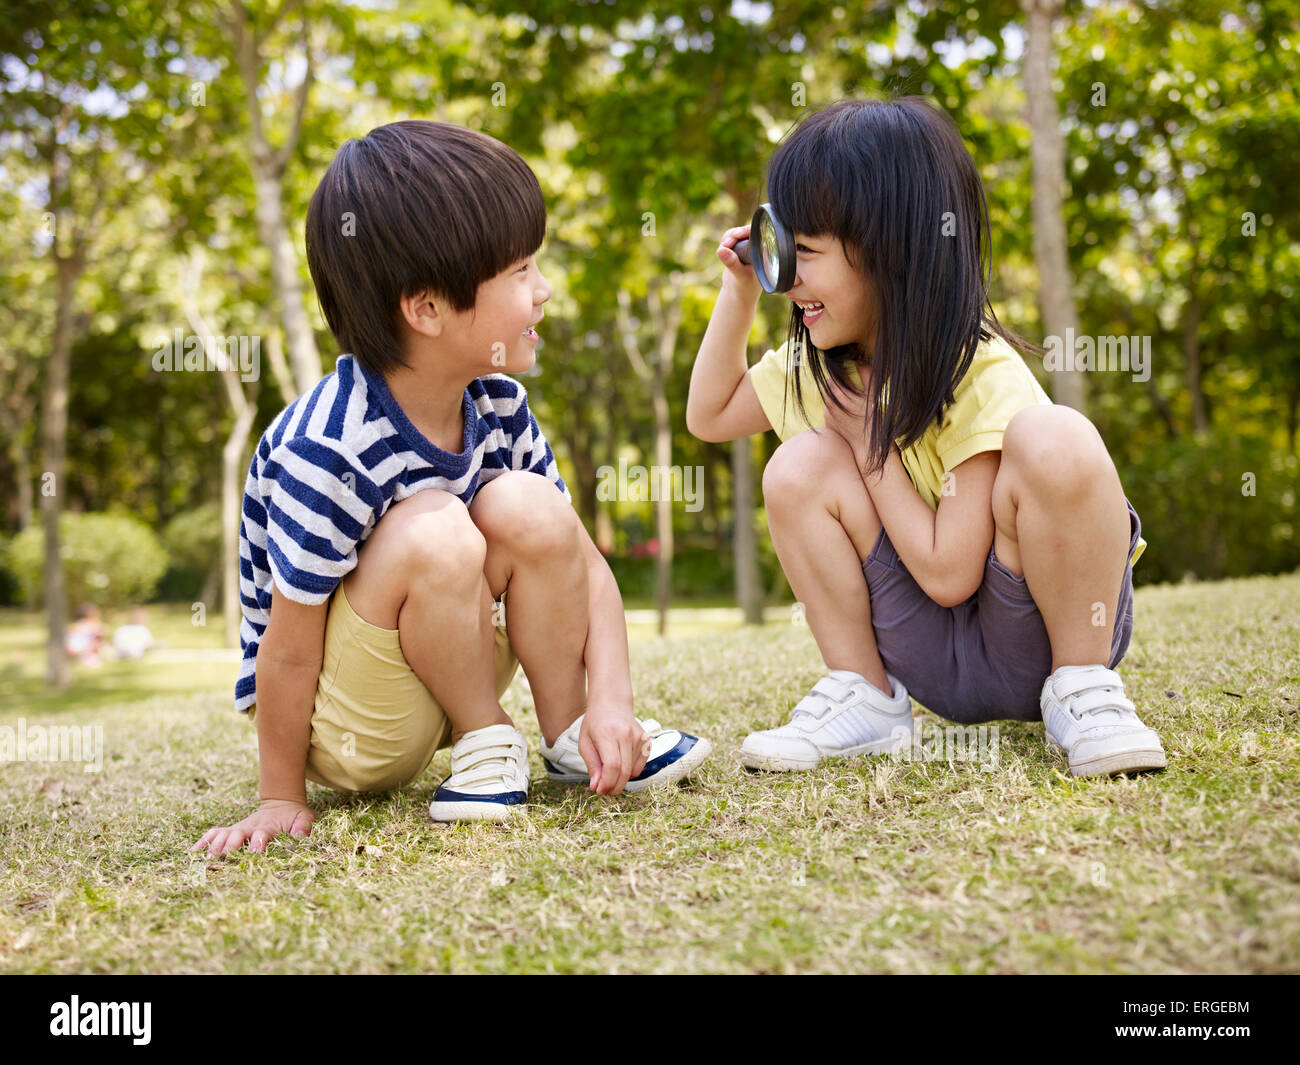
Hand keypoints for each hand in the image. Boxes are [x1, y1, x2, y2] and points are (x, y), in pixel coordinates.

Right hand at [190, 798, 315, 856]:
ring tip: (206, 860)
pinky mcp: (230, 831)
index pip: (261, 835)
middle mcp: (249, 828)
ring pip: (222, 835)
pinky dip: (203, 841)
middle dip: (229, 846)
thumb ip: (304, 825)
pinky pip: (213, 833)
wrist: (281, 805)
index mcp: (267, 828)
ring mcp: (238, 829)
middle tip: (221, 858)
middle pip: (236, 835)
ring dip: (214, 846)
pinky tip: (192, 852)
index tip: (256, 852)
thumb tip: (301, 835)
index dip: (258, 843)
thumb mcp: (304, 818)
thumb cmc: (293, 816)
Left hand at [577, 705, 651, 796]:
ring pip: (632, 771)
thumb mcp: (585, 743)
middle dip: (614, 787)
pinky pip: (640, 766)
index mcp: (608, 733)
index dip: (607, 783)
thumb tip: (596, 787)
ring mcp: (639, 737)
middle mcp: (626, 734)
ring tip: (609, 776)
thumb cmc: (595, 724)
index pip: (612, 766)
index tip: (599, 790)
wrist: (613, 704)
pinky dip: (630, 772)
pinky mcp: (647, 741)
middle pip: (624, 771)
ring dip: (621, 780)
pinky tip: (620, 766)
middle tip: (605, 791)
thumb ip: (592, 765)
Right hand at [716, 223, 762, 304]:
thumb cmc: (745, 288)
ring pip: (735, 234)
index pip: (757, 234)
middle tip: (727, 243)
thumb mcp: (739, 275)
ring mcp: (747, 247)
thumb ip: (732, 263)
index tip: (737, 235)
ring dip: (728, 239)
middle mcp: (757, 247)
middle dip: (734, 235)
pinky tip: (723, 252)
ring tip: (723, 248)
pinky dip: (725, 243)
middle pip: (744, 231)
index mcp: (763, 252)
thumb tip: (721, 250)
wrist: (738, 295)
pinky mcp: (738, 249)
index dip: (746, 231)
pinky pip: (730, 240)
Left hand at [822, 364, 874, 475]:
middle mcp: (833, 403)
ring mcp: (829, 414)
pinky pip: (828, 410)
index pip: (836, 375)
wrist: (867, 447)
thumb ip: (866, 374)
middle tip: (848, 383)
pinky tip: (847, 412)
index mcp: (844, 393)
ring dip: (836, 395)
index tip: (847, 370)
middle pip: (830, 385)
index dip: (841, 371)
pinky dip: (835, 408)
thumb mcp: (874, 395)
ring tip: (850, 399)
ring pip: (828, 397)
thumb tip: (858, 359)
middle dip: (837, 382)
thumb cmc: (874, 420)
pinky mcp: (828, 423)